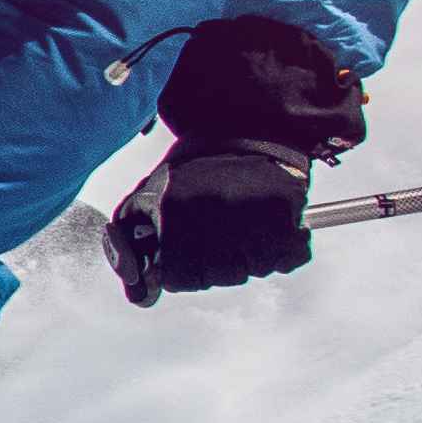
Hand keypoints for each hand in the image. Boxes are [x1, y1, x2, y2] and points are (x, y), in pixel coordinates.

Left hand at [108, 142, 313, 299]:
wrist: (243, 125)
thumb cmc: (192, 170)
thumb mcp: (147, 196)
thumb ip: (131, 244)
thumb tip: (138, 297)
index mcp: (173, 210)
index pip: (178, 278)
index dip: (182, 272)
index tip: (188, 258)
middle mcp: (212, 213)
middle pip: (220, 276)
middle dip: (218, 264)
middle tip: (220, 236)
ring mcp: (252, 214)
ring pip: (255, 270)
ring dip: (252, 257)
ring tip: (244, 224)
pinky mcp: (287, 212)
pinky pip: (289, 258)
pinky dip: (284, 250)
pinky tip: (270, 227)